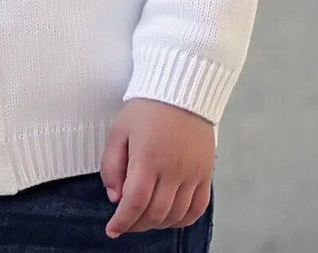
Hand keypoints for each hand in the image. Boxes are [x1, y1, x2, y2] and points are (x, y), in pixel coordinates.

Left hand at [99, 98, 213, 238]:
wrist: (182, 88)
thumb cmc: (148, 107)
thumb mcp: (119, 129)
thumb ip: (111, 164)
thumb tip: (115, 197)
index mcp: (148, 157)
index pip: (135, 202)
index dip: (122, 221)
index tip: (112, 229)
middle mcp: (173, 169)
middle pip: (155, 213)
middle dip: (137, 224)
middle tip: (125, 223)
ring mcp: (193, 173)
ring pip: (176, 215)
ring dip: (158, 223)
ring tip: (144, 219)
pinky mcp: (206, 173)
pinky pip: (198, 208)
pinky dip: (183, 220)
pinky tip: (169, 217)